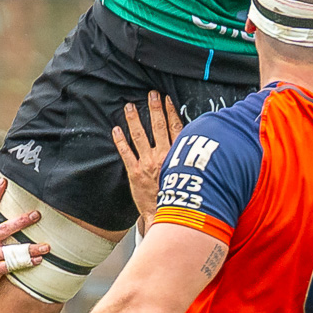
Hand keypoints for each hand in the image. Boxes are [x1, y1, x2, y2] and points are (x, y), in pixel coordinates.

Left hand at [112, 94, 183, 231]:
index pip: (176, 128)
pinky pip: (126, 153)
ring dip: (134, 119)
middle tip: (151, 95)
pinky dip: (120, 141)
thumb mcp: (192, 176)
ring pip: (140, 136)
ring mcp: (148, 164)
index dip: (171, 112)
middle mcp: (163, 157)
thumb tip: (196, 146)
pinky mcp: (135, 173)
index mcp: (178, 156)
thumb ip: (191, 159)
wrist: (170, 217)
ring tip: (130, 107)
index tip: (167, 100)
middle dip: (154, 109)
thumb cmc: (182, 197)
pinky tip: (116, 130)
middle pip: (158, 127)